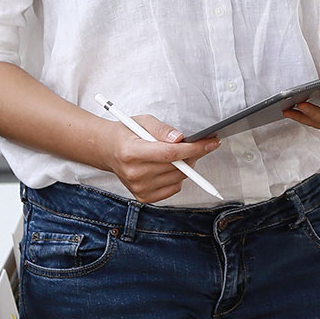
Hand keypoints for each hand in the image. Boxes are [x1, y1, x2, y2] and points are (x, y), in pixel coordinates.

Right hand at [101, 114, 218, 202]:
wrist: (107, 150)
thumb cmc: (126, 133)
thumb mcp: (143, 121)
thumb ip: (162, 129)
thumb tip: (179, 139)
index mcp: (132, 153)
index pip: (170, 154)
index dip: (194, 148)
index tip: (211, 143)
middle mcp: (134, 173)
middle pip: (177, 167)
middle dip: (193, 154)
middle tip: (195, 144)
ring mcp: (138, 188)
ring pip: (178, 179)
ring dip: (185, 166)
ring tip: (175, 154)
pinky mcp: (143, 197)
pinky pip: (173, 189)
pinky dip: (177, 177)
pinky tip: (167, 167)